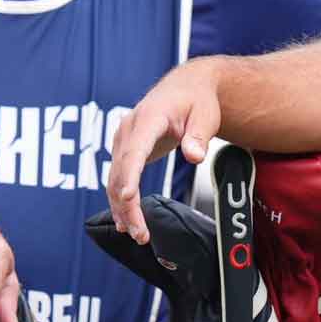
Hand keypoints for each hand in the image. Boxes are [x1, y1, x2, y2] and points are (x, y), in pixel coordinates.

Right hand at [107, 59, 223, 244]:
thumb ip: (199, 136)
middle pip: (122, 171)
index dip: (129, 174)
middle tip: (141, 233)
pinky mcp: (125, 150)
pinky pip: (117, 178)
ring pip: (114, 179)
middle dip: (127, 204)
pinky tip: (125, 221)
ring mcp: (124, 140)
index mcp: (149, 118)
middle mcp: (129, 129)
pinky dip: (120, 200)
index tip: (127, 196)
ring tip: (138, 234)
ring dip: (122, 208)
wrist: (187, 87)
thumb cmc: (196, 100)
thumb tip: (195, 155)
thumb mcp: (206, 115)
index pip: (135, 149)